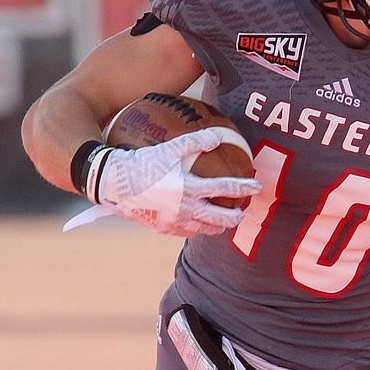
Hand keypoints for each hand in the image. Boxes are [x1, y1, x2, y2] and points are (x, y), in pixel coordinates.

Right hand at [92, 128, 261, 236]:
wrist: (113, 183)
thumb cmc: (141, 162)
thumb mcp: (169, 148)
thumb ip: (196, 141)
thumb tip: (218, 136)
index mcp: (190, 189)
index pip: (225, 189)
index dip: (244, 187)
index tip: (256, 186)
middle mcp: (185, 209)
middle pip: (220, 219)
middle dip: (235, 217)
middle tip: (242, 212)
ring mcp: (174, 222)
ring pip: (204, 230)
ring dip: (217, 226)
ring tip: (222, 221)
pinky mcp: (162, 229)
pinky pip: (186, 233)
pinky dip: (196, 229)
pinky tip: (197, 224)